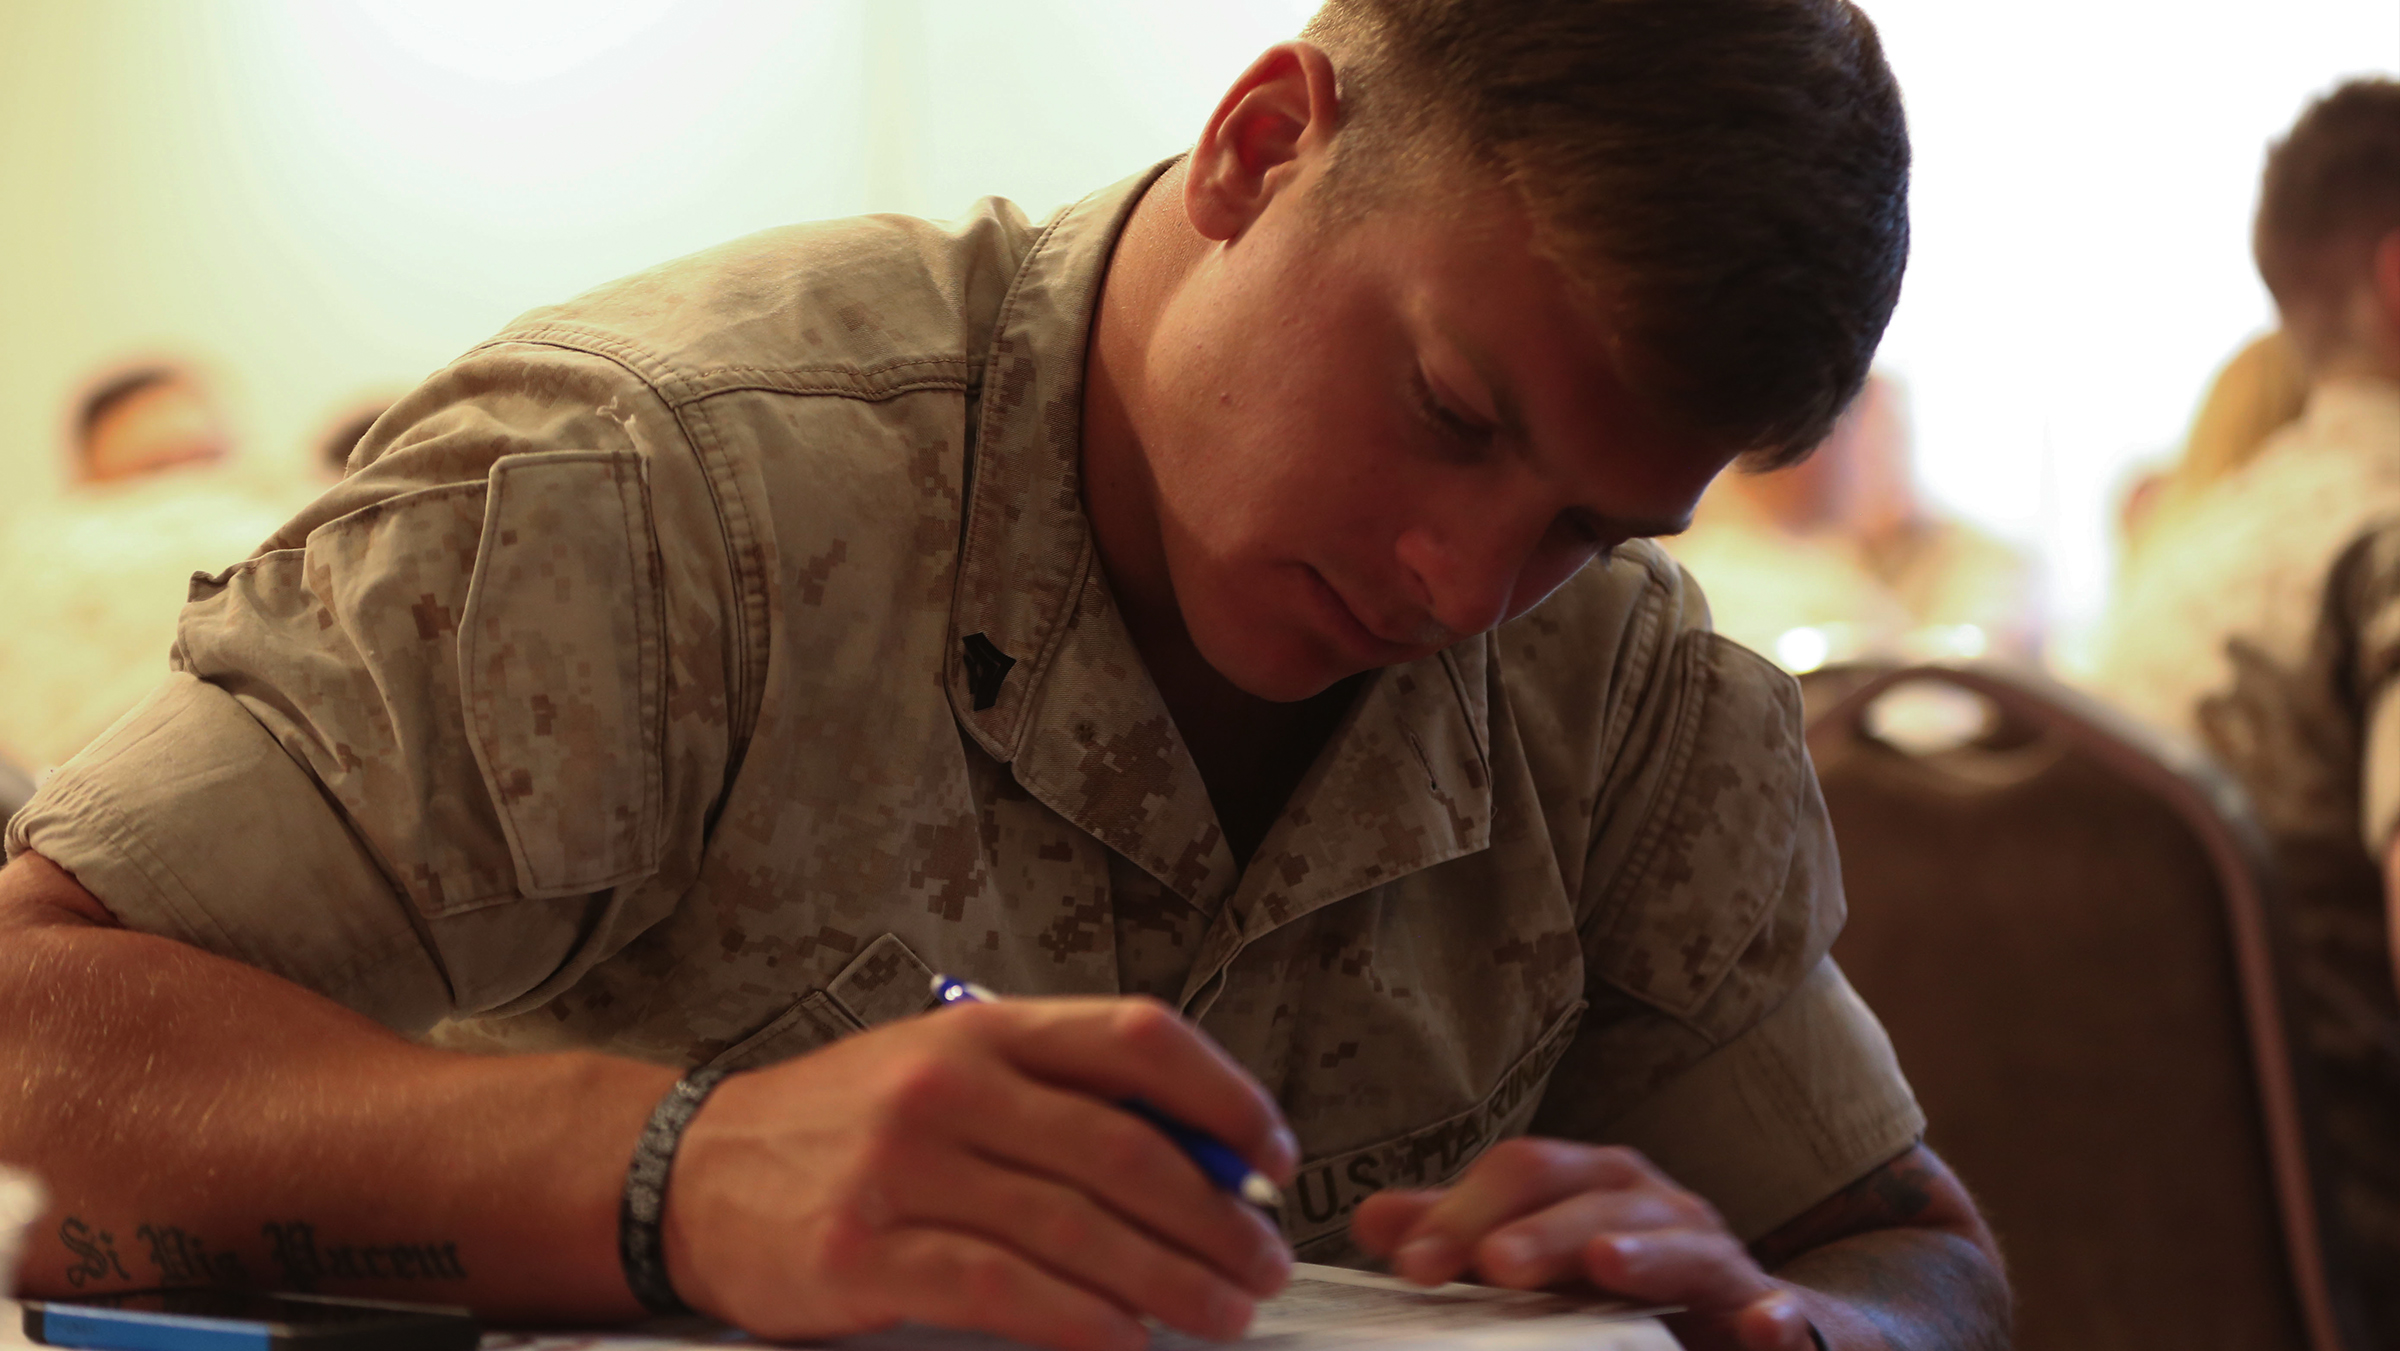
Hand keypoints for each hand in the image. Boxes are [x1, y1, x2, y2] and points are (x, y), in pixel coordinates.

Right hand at [660, 996, 1298, 1350]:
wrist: (690, 1172)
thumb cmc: (840, 1127)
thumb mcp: (945, 1072)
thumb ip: (1054, 1099)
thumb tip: (1196, 1158)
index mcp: (985, 1032)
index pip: (1137, 1039)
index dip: (1226, 1096)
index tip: (1275, 1156)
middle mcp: (950, 1086)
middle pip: (1125, 1149)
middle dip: (1217, 1218)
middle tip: (1265, 1263)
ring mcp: (906, 1168)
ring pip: (1079, 1228)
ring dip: (1173, 1282)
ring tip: (1225, 1314)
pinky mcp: (868, 1253)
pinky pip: (1005, 1288)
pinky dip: (1083, 1321)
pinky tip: (1129, 1342)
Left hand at [1352, 1138, 1817, 1350]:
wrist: (1734, 1320)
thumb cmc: (1617, 1280)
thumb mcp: (1534, 1254)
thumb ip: (1461, 1239)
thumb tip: (1371, 1221)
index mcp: (1590, 1182)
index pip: (1522, 1174)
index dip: (1463, 1211)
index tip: (1410, 1264)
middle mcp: (1655, 1204)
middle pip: (1594, 1201)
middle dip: (1542, 1231)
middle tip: (1493, 1263)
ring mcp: (1715, 1256)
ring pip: (1682, 1246)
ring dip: (1645, 1253)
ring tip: (1606, 1267)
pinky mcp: (1765, 1315)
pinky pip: (1777, 1315)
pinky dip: (1773, 1319)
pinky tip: (1761, 1325)